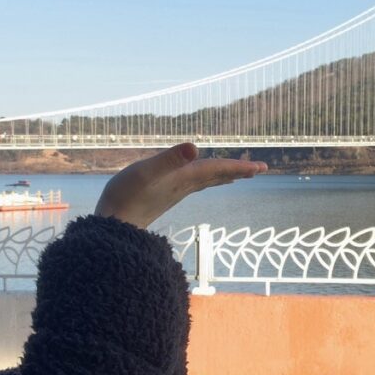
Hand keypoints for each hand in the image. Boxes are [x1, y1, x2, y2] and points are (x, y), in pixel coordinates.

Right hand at [93, 142, 267, 229]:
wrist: (113, 226)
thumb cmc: (125, 197)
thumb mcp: (145, 172)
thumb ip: (169, 160)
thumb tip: (194, 147)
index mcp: (184, 178)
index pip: (217, 169)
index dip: (240, 166)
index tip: (262, 168)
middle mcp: (183, 186)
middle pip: (217, 176)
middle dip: (238, 171)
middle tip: (259, 169)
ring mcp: (174, 192)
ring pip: (206, 181)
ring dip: (223, 175)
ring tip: (237, 173)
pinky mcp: (164, 196)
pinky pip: (192, 185)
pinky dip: (203, 179)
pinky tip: (198, 180)